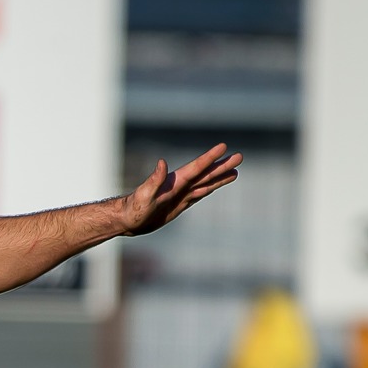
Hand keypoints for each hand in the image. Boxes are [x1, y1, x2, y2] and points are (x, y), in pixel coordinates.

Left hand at [121, 144, 242, 236]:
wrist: (127, 220)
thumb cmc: (133, 209)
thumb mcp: (144, 195)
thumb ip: (154, 180)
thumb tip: (162, 162)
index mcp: (174, 181)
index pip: (196, 167)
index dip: (210, 157)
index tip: (224, 146)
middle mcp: (180, 185)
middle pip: (206, 173)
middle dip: (222, 165)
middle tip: (240, 156)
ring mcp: (181, 194)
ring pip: (205, 183)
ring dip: (220, 177)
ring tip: (236, 171)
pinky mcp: (179, 204)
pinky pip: (199, 194)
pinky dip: (210, 188)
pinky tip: (217, 185)